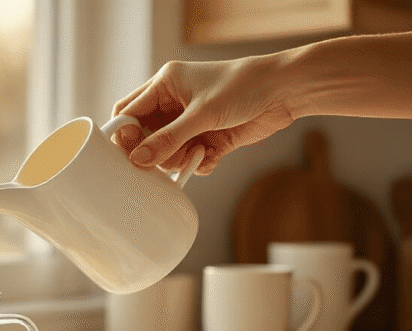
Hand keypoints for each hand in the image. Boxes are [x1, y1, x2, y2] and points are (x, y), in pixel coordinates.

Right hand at [112, 55, 295, 174]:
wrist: (285, 92)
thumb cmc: (243, 86)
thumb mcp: (201, 114)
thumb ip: (168, 139)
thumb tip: (138, 160)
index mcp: (165, 85)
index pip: (128, 112)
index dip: (125, 135)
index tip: (131, 154)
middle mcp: (173, 104)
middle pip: (144, 136)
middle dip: (155, 151)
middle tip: (167, 157)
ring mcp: (190, 123)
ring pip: (166, 152)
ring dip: (178, 159)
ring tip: (196, 153)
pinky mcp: (207, 139)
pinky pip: (188, 160)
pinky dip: (197, 164)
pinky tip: (211, 155)